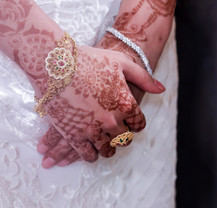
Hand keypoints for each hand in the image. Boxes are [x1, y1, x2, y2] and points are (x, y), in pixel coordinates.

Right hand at [37, 46, 164, 167]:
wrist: (55, 65)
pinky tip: (87, 148)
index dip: (134, 123)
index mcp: (125, 103)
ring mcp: (93, 129)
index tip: (128, 122)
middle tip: (113, 131)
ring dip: (106, 147)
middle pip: (124, 139)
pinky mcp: (74, 135)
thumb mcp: (120, 62)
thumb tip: (161, 89)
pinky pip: (87, 155)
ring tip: (101, 142)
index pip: (139, 124)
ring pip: (107, 150)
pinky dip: (89, 154)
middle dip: (120, 136)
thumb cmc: (88, 60)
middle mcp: (112, 120)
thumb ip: (143, 77)